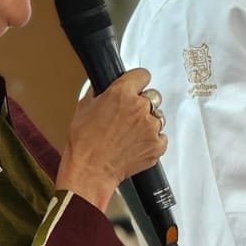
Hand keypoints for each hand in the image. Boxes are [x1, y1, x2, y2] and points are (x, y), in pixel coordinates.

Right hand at [59, 67, 167, 210]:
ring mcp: (151, 127)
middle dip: (142, 103)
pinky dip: (152, 140)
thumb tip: (104, 86)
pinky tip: (136, 144)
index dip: (137, 81)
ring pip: (158, 117)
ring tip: (130, 134)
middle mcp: (140, 107)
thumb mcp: (84, 107)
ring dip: (148, 122)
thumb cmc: (84, 143)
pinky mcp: (157, 145)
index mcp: (122, 93)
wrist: (90, 171)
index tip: (136, 86)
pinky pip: (161, 137)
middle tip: (128, 115)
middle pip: (153, 96)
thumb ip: (99, 92)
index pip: (142, 75)